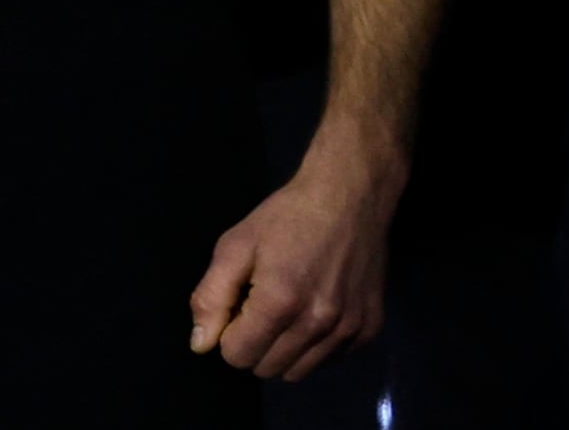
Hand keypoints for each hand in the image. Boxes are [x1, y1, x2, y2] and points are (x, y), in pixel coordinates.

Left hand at [187, 145, 403, 381]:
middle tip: (262, 305)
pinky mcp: (369, 330)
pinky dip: (315, 345)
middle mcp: (317, 325)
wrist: (349, 197)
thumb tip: (200, 345)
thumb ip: (211, 297)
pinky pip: (329, 360)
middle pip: (267, 369)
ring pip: (299, 371)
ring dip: (285, 349)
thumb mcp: (235, 245)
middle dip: (255, 343)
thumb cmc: (286, 217)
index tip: (239, 306)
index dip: (229, 333)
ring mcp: (348, 330)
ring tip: (288, 308)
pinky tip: (316, 308)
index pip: (238, 357)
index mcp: (280, 303)